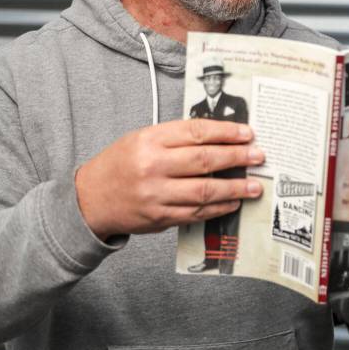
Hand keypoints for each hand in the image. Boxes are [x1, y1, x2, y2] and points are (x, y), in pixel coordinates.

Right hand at [75, 119, 264, 239]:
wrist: (90, 199)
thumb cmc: (120, 164)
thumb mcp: (142, 139)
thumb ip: (176, 137)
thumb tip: (219, 138)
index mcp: (149, 140)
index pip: (196, 132)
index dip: (226, 132)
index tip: (248, 133)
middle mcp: (153, 166)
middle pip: (204, 160)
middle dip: (237, 158)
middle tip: (259, 157)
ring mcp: (156, 195)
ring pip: (204, 191)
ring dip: (234, 188)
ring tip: (254, 185)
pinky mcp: (159, 217)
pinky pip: (196, 213)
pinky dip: (218, 208)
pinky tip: (233, 202)